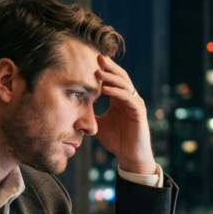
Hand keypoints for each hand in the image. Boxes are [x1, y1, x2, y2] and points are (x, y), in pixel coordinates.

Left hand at [94, 54, 154, 175]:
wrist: (129, 156)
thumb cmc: (116, 140)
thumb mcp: (98, 124)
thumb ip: (90, 113)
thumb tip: (73, 107)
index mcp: (119, 99)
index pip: (112, 78)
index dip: (103, 69)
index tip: (90, 60)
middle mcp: (128, 98)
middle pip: (120, 76)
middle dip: (109, 66)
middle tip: (97, 57)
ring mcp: (135, 103)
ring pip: (125, 84)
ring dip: (111, 77)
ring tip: (98, 71)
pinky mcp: (139, 112)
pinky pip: (128, 98)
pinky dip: (117, 92)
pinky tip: (106, 89)